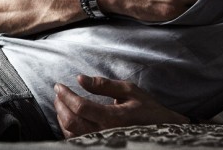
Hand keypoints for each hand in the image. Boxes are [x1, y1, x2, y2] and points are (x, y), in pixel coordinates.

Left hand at [54, 75, 189, 137]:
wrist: (163, 130)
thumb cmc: (147, 109)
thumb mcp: (129, 90)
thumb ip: (104, 85)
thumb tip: (80, 78)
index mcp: (113, 117)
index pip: (80, 107)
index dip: (66, 95)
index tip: (59, 85)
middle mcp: (105, 133)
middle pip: (71, 122)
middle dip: (60, 105)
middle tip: (58, 93)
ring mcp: (102, 141)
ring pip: (71, 134)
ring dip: (62, 117)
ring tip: (61, 103)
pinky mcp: (100, 144)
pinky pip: (77, 140)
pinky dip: (68, 129)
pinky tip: (69, 117)